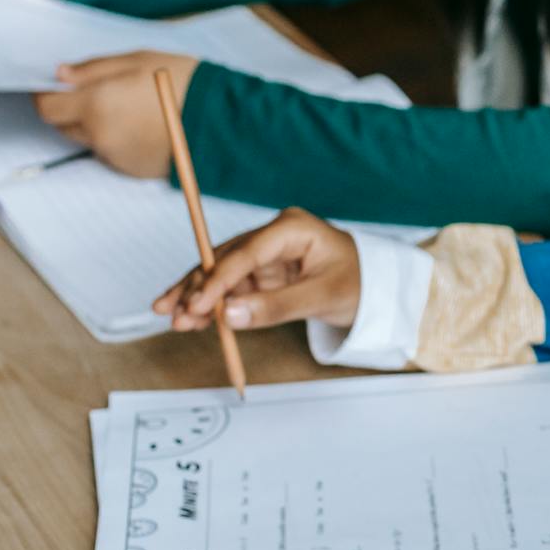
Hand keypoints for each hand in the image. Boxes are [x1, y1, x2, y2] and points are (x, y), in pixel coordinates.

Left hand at [33, 51, 198, 178]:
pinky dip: (119, 138)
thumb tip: (60, 75)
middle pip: (64, 124)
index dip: (49, 93)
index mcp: (95, 104)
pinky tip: (144, 124)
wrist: (223, 121)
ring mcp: (114, 156)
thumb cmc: (185, 83)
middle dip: (74, 107)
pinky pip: (111, 151)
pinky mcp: (131, 169)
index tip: (60, 84)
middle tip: (103, 90)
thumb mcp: (137, 60)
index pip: (47, 106)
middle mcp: (98, 135)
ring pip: (89, 138)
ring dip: (98, 123)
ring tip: (132, 106)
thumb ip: (92, 68)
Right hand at [153, 207, 361, 330]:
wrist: (375, 288)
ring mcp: (267, 253)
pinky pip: (232, 288)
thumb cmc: (358, 283)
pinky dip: (213, 304)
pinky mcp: (264, 272)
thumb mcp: (322, 297)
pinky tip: (191, 318)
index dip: (217, 280)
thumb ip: (276, 307)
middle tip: (173, 314)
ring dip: (198, 297)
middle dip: (198, 288)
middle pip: (226, 259)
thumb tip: (229, 317)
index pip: (246, 253)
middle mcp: (274, 234)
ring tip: (174, 321)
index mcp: (292, 227)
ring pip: (223, 274)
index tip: (196, 305)